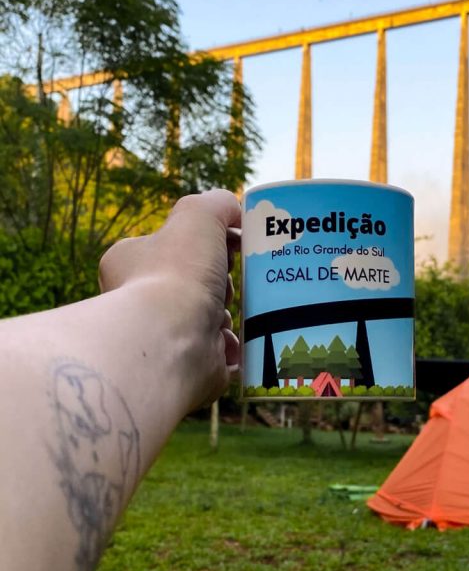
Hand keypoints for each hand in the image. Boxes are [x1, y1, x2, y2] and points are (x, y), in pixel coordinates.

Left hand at [98, 189, 240, 408]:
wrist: (171, 341)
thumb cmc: (177, 273)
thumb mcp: (198, 215)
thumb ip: (218, 204)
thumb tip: (237, 211)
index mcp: (129, 262)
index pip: (171, 245)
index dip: (206, 244)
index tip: (230, 247)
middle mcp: (140, 300)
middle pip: (195, 282)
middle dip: (220, 283)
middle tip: (227, 283)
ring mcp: (162, 336)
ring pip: (209, 318)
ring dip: (226, 315)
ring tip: (225, 316)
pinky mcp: (185, 367)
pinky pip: (219, 353)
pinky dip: (233, 347)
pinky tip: (234, 341)